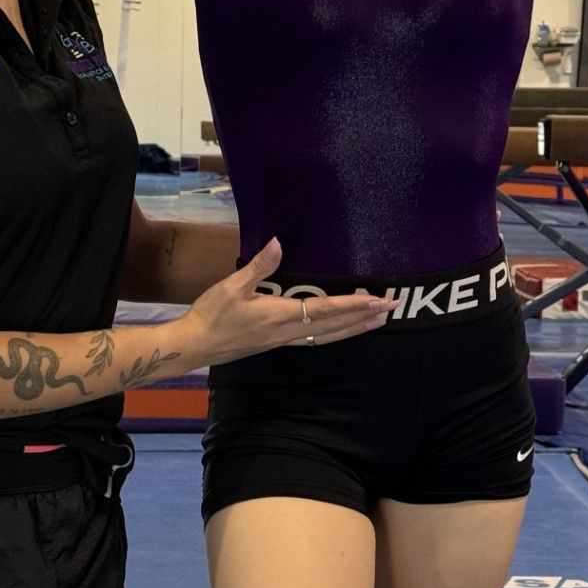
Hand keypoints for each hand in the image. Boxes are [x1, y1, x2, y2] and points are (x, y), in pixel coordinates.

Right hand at [177, 239, 395, 367]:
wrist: (195, 345)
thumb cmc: (211, 315)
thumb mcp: (231, 287)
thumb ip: (258, 266)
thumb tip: (277, 242)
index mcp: (279, 316)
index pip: (325, 310)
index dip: (354, 305)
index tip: (378, 301)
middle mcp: (287, 332)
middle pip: (334, 326)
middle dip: (364, 317)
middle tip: (391, 309)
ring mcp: (283, 341)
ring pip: (328, 336)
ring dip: (354, 328)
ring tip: (377, 322)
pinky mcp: (277, 343)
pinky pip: (316, 340)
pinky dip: (336, 334)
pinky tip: (343, 331)